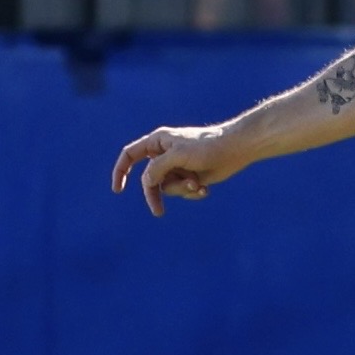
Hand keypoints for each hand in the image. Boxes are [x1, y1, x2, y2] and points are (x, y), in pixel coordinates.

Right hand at [112, 123, 254, 216]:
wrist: (236, 150)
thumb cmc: (207, 147)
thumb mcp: (177, 156)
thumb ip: (157, 168)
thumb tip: (146, 182)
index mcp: (157, 142)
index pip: (130, 155)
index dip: (121, 171)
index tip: (118, 190)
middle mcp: (164, 154)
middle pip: (148, 180)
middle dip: (155, 195)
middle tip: (158, 211)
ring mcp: (177, 167)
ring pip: (166, 188)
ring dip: (181, 189)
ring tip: (197, 183)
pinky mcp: (190, 177)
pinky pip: (181, 192)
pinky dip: (191, 192)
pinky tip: (204, 189)